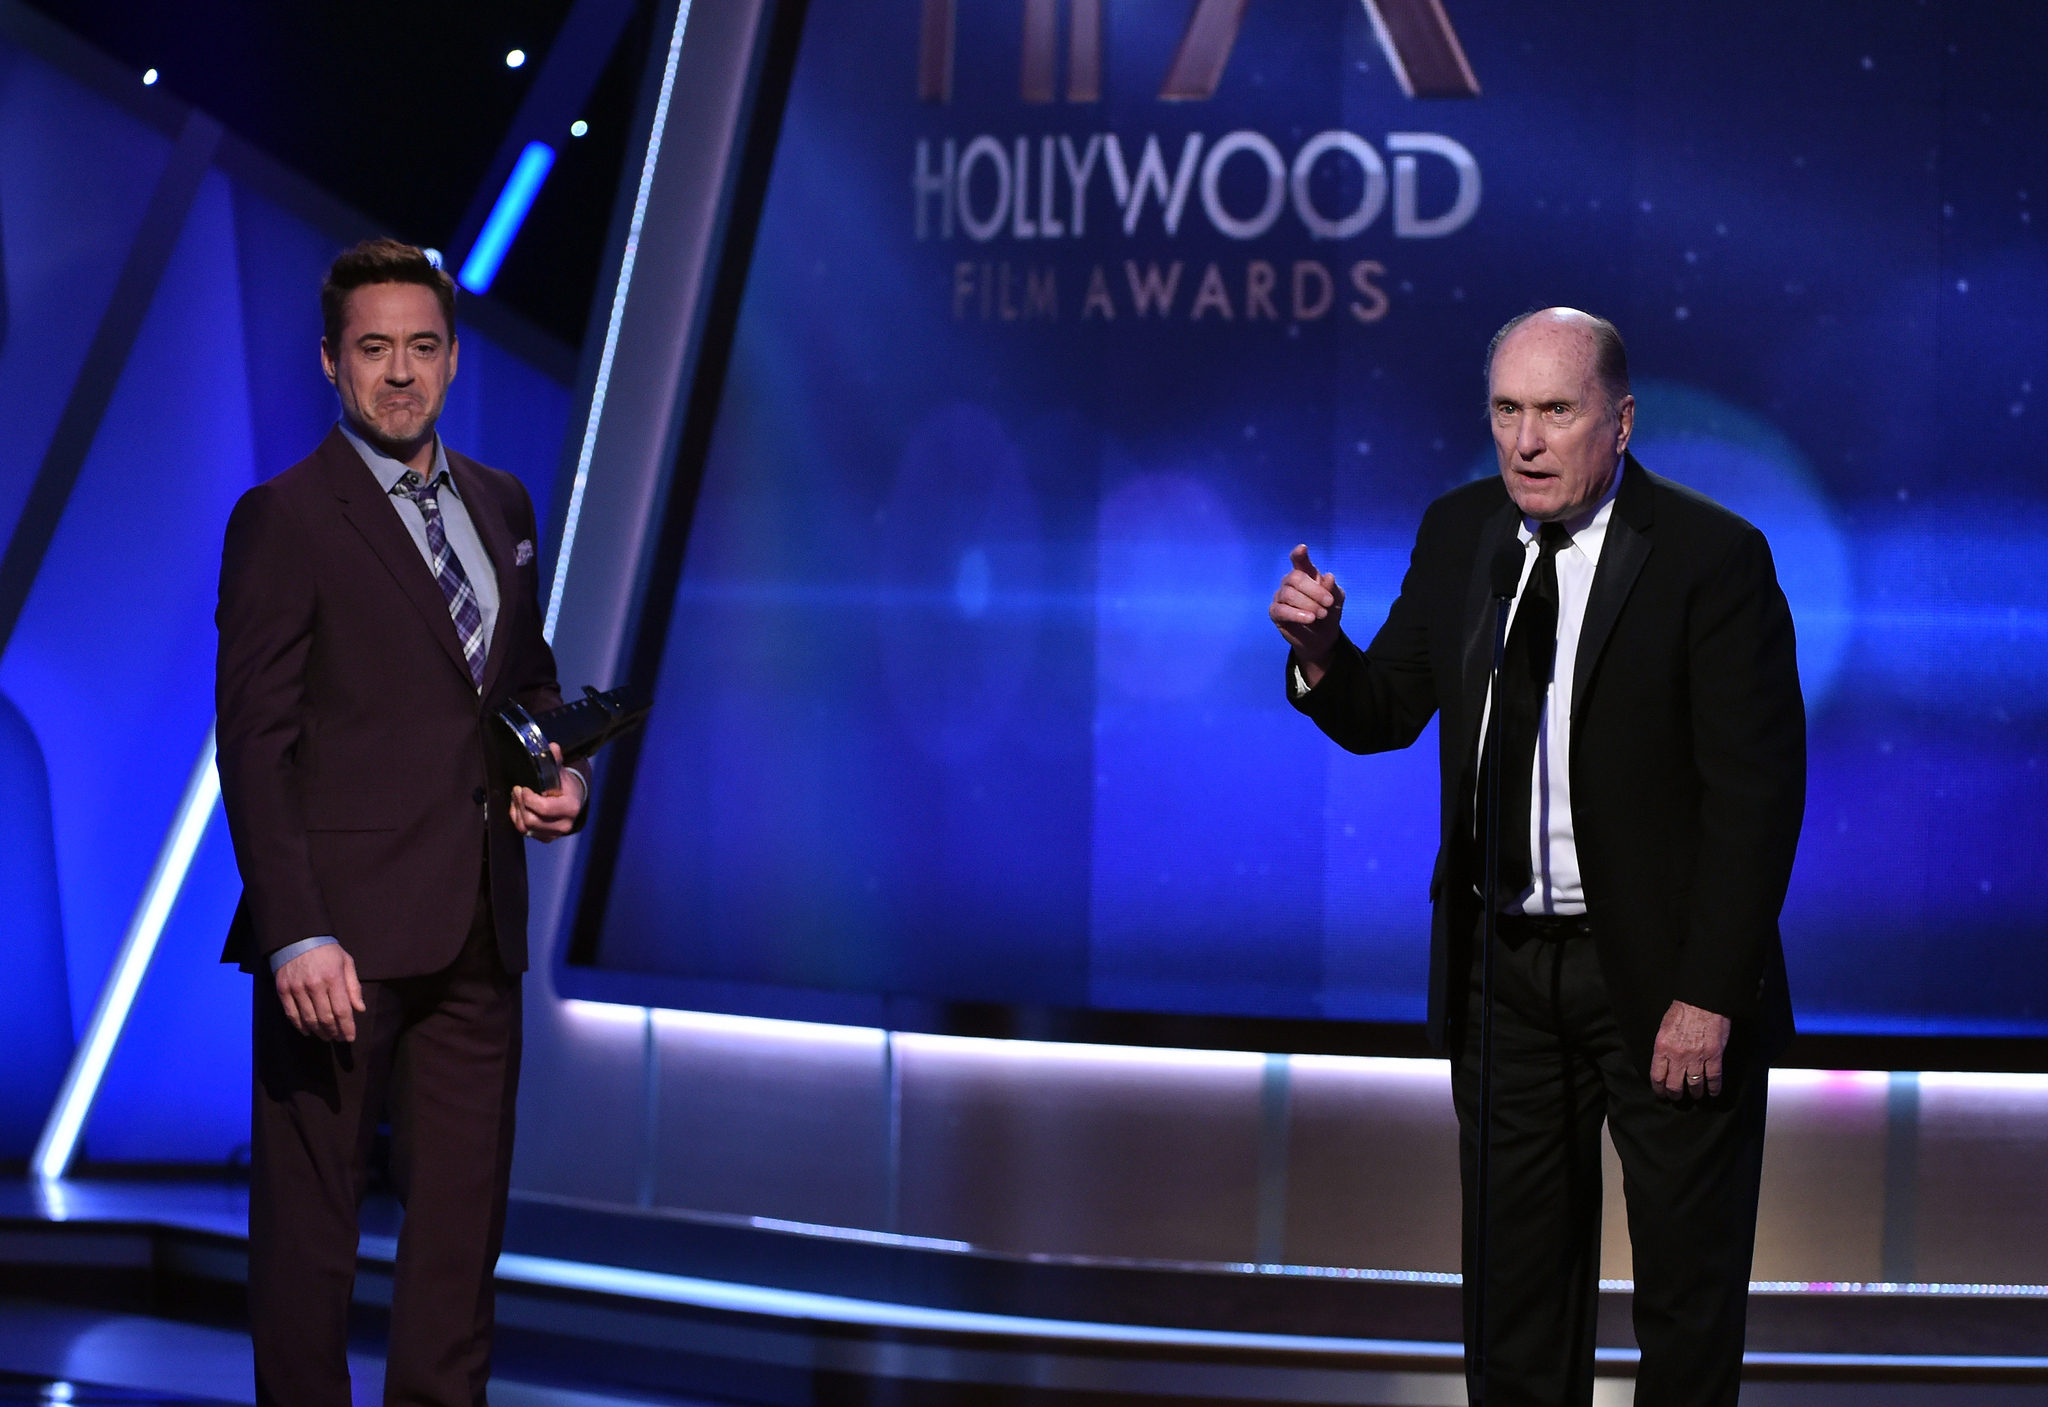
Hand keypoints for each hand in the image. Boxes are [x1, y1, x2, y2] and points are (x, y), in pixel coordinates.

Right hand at [275, 943, 363, 1041]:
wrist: (297, 938)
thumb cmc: (327, 951)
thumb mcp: (346, 962)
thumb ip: (353, 986)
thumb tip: (360, 1009)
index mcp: (333, 978)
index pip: (342, 1010)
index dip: (347, 1027)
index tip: (350, 1037)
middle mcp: (315, 986)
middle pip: (325, 1018)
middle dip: (334, 1032)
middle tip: (338, 1038)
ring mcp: (297, 989)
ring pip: (309, 1019)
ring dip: (319, 1032)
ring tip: (326, 1037)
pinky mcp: (283, 990)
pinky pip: (291, 1014)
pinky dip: (300, 1026)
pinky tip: (308, 1031)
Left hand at [512, 743, 583, 842]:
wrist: (574, 801)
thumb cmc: (565, 785)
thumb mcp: (561, 771)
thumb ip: (555, 760)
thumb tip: (553, 747)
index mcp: (570, 807)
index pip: (544, 808)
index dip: (528, 799)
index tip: (522, 788)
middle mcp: (564, 824)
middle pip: (532, 820)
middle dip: (520, 804)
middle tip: (516, 790)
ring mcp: (555, 833)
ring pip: (526, 827)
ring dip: (517, 811)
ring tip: (516, 798)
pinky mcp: (546, 838)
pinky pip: (525, 832)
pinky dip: (518, 820)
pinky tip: (518, 808)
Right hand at [1269, 544, 1345, 685]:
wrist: (1321, 638)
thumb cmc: (1328, 613)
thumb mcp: (1336, 600)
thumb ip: (1332, 588)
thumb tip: (1328, 577)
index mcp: (1306, 574)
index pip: (1299, 561)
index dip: (1299, 554)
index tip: (1303, 548)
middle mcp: (1291, 582)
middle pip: (1295, 578)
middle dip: (1314, 591)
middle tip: (1328, 603)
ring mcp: (1281, 596)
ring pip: (1289, 594)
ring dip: (1308, 604)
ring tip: (1321, 614)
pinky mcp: (1275, 612)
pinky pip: (1281, 610)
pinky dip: (1297, 614)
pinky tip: (1309, 619)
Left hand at [1650, 999, 1731, 1098]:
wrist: (1703, 1001)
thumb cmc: (1682, 1011)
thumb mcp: (1663, 1028)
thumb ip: (1663, 1048)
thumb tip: (1664, 1063)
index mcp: (1662, 1048)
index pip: (1657, 1076)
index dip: (1659, 1088)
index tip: (1661, 1093)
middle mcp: (1678, 1056)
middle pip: (1675, 1085)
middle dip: (1675, 1094)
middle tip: (1677, 1097)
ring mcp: (1697, 1057)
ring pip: (1694, 1085)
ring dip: (1695, 1093)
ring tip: (1695, 1094)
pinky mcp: (1714, 1056)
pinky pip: (1713, 1078)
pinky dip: (1713, 1088)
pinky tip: (1713, 1092)